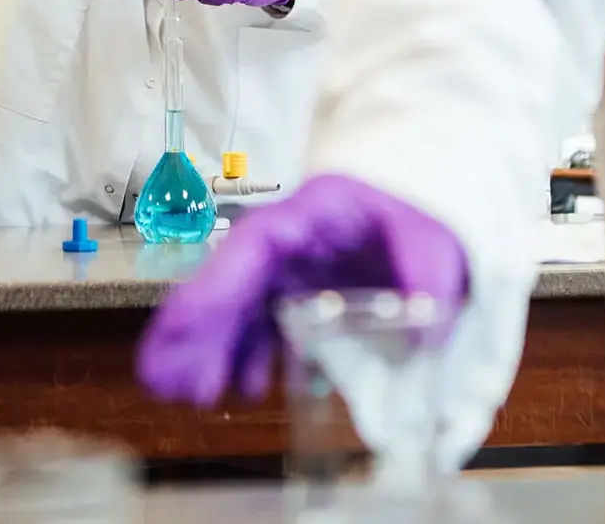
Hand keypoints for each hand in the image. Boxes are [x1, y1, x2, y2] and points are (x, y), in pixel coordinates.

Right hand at [136, 174, 469, 404]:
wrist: (437, 211)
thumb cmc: (425, 211)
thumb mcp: (434, 237)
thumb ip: (426, 279)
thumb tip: (420, 335)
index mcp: (314, 213)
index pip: (252, 245)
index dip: (213, 284)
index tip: (182, 322)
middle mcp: (295, 240)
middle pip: (235, 280)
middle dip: (197, 330)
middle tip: (167, 379)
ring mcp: (298, 267)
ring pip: (245, 305)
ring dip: (217, 347)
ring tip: (197, 393)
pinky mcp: (309, 291)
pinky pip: (271, 322)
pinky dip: (255, 353)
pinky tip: (250, 385)